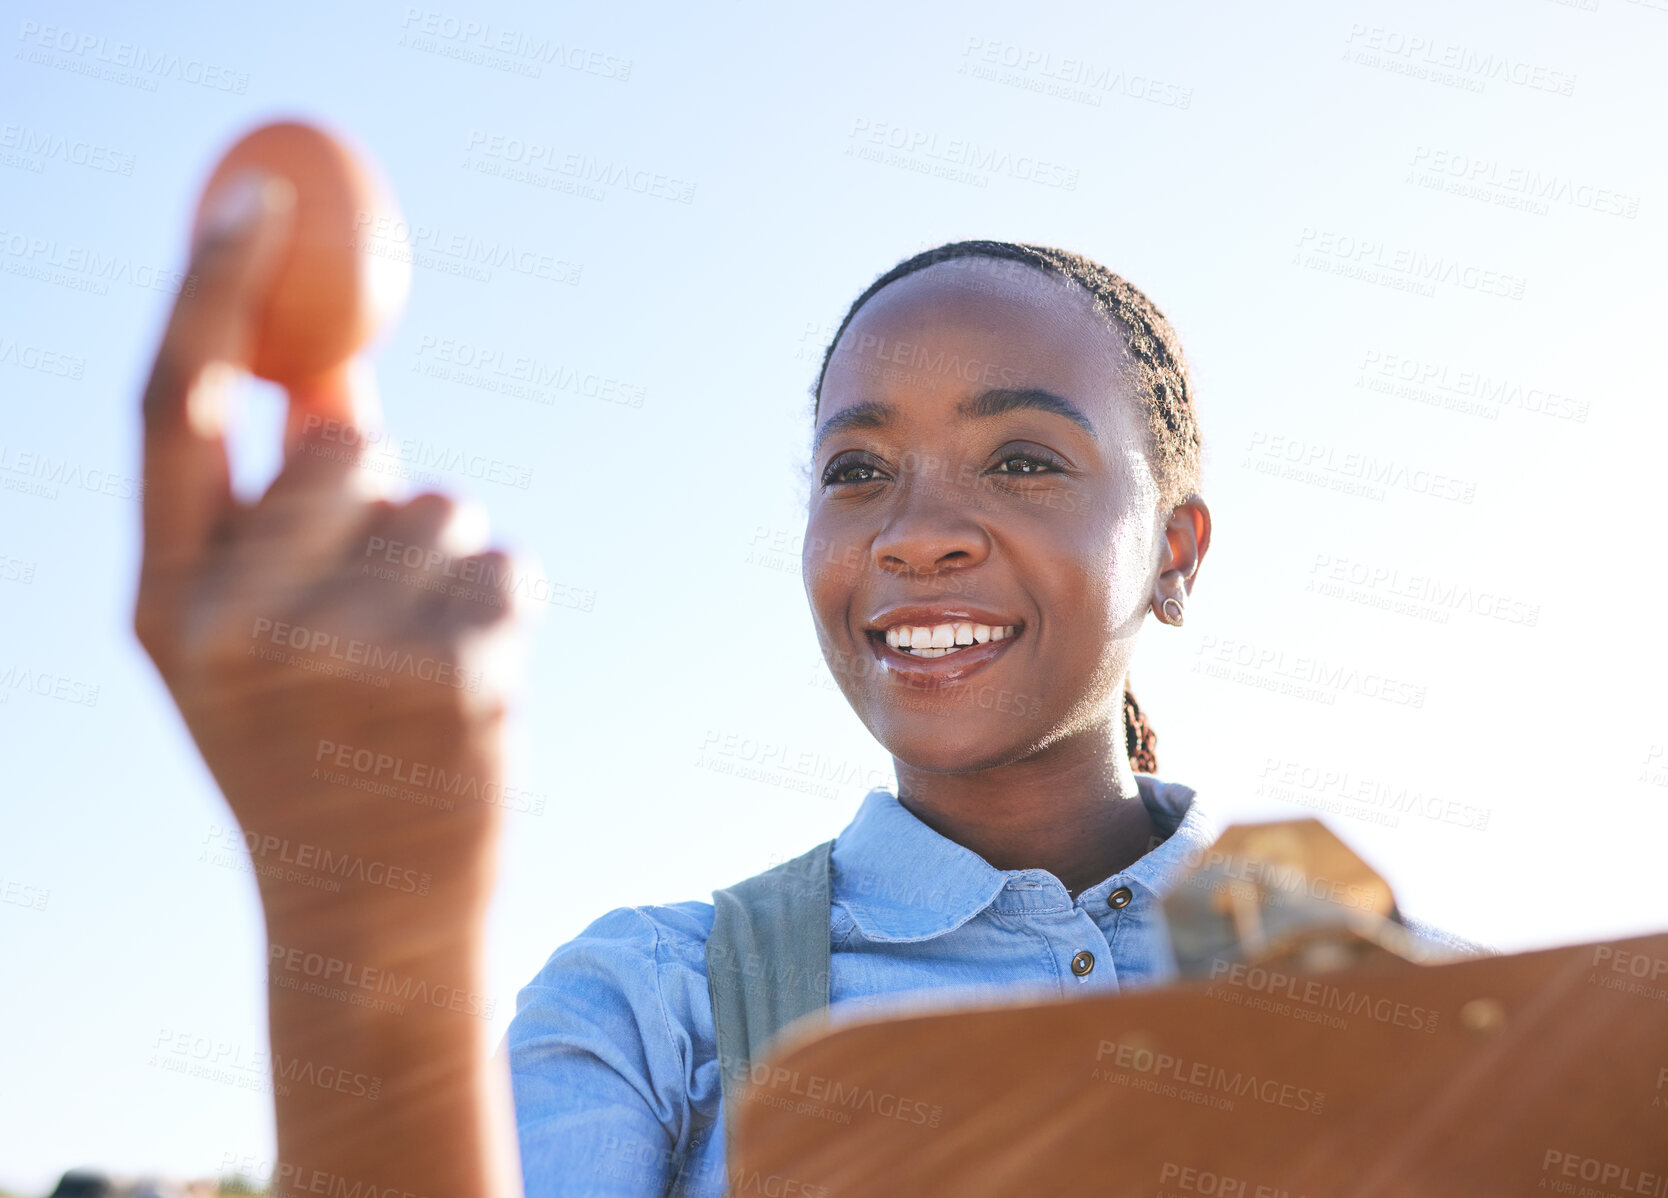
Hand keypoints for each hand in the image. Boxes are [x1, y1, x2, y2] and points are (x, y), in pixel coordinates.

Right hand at [134, 170, 521, 927]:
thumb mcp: (251, 640)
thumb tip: (329, 378)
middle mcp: (236, 625)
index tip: (258, 195)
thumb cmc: (314, 757)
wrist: (373, 915)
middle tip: (368, 606)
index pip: (171, 408)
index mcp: (166, 606)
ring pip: (442, 503)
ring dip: (447, 562)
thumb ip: (271, 508)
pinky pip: (506, 561)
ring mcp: (348, 656)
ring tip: (417, 665)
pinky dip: (505, 606)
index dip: (211, 288)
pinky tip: (471, 690)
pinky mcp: (458, 676)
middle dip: (376, 495)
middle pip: (341, 448)